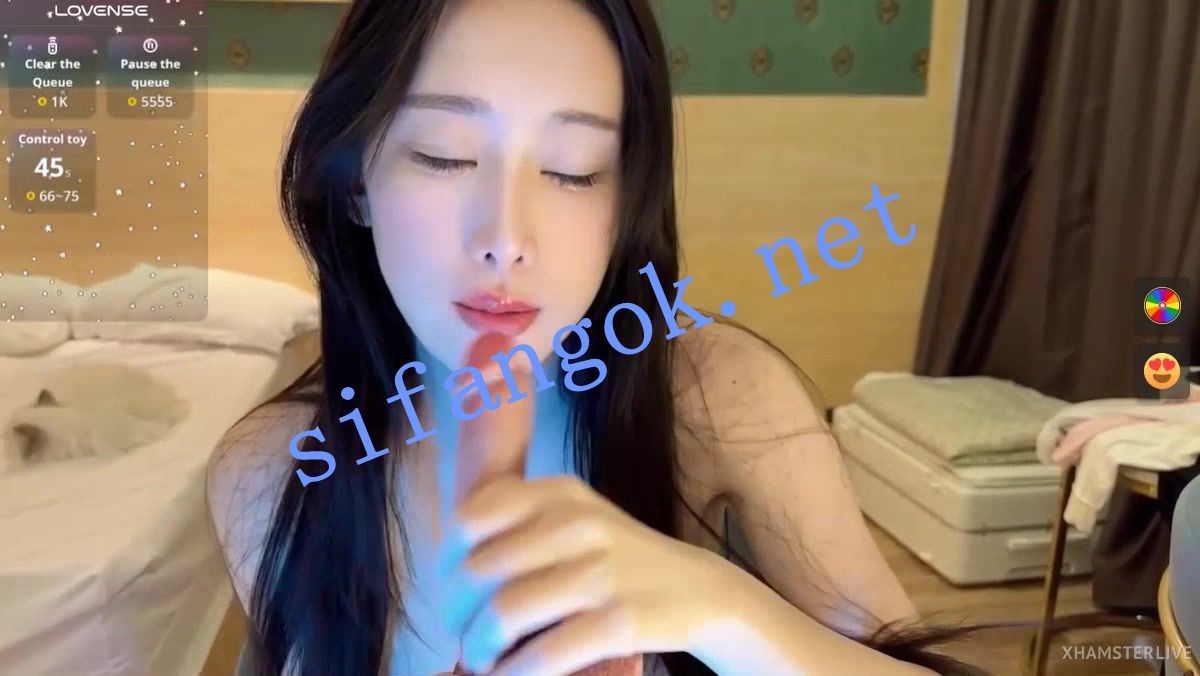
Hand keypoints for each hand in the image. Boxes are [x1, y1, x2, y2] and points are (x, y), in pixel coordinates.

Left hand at [436, 336, 727, 674]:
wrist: (701, 593)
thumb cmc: (611, 556)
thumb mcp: (565, 508)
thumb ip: (509, 459)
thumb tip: (476, 366)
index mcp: (556, 492)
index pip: (471, 516)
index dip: (451, 563)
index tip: (460, 592)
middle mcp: (577, 522)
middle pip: (477, 573)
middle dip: (462, 617)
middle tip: (472, 641)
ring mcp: (602, 569)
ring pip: (504, 613)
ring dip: (486, 650)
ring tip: (492, 662)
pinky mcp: (623, 619)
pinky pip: (546, 654)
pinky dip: (520, 673)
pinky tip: (520, 675)